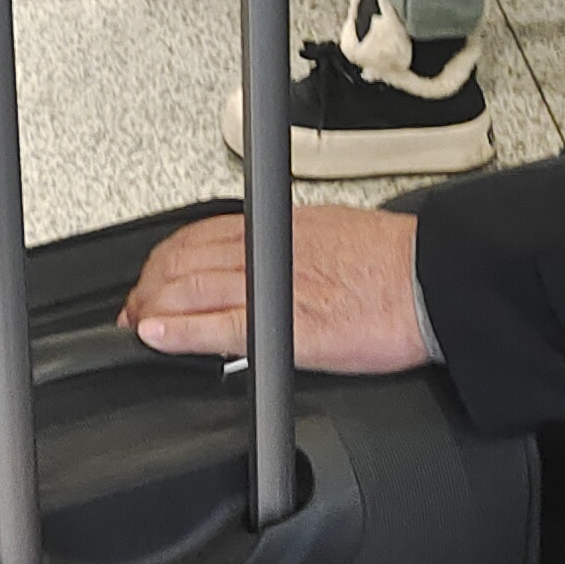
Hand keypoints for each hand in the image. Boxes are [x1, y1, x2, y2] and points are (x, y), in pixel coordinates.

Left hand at [122, 206, 432, 373]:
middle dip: (149, 285)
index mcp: (280, 227)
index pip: (201, 234)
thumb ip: (290, 244)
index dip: (165, 258)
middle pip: (186, 260)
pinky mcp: (289, 329)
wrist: (432, 284)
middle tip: (132, 309)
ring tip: (136, 325)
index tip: (151, 278)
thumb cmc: (395, 263)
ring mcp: (276, 289)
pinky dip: (181, 331)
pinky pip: (221, 326)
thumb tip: (261, 259)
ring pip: (193, 288)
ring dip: (153, 308)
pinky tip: (158, 336)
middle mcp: (270, 250)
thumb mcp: (332, 233)